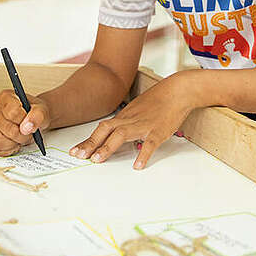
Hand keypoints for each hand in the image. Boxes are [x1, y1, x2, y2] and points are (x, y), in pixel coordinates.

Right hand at [0, 89, 50, 156]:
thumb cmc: (35, 112)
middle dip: (22, 134)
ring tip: (22, 136)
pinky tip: (16, 142)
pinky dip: (10, 149)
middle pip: (6, 128)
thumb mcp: (42, 110)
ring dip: (15, 142)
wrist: (34, 119)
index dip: (24, 120)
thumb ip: (37, 116)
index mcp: (6, 98)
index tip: (29, 120)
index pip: (11, 112)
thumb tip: (26, 127)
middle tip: (29, 132)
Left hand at [69, 72, 197, 169]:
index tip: (76, 150)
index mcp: (125, 116)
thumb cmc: (160, 99)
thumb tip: (120, 137)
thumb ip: (128, 123)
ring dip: (108, 147)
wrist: (178, 90)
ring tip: (98, 160)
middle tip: (79, 156)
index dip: (88, 140)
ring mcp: (144, 124)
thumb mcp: (139, 109)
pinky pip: (150, 143)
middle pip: (106, 130)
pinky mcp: (159, 130)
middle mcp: (131, 119)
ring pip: (121, 134)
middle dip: (91, 143)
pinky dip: (143, 154)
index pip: (102, 128)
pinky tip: (137, 165)